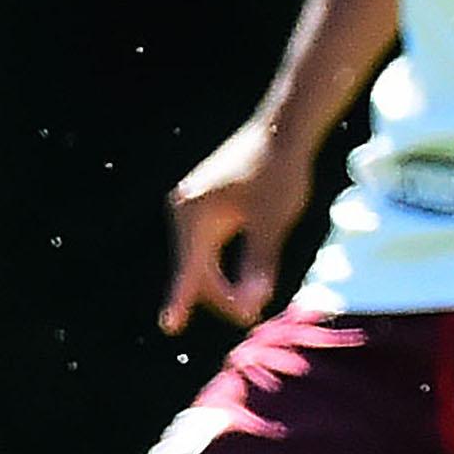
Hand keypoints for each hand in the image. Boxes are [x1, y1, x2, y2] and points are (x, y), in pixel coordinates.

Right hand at [158, 119, 314, 334]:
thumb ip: (259, 265)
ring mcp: (193, 204)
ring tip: (254, 301)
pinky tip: (245, 278)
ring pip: (204, 257)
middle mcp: (185, 209)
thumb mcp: (272, 224)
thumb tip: (250, 304)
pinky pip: (209, 243)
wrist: (283, 127)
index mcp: (196, 215)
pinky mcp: (206, 201)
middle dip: (223, 294)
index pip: (191, 269)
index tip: (169, 326)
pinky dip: (226, 262)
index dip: (182, 299)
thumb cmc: (278, 173)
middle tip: (254, 314)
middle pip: (198, 267)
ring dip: (226, 281)